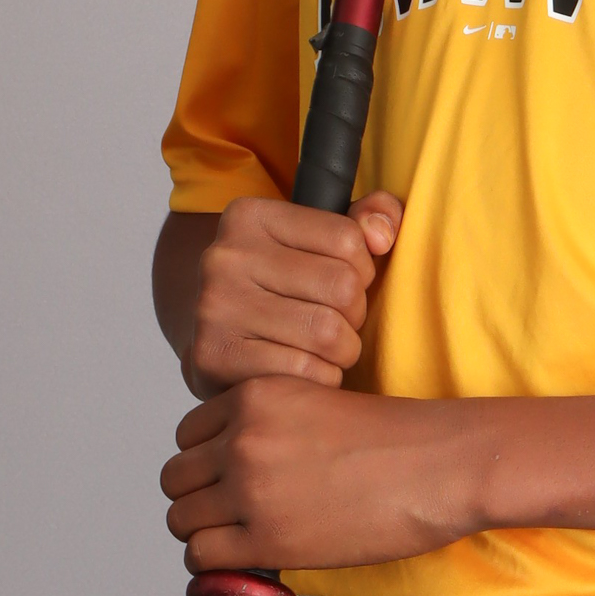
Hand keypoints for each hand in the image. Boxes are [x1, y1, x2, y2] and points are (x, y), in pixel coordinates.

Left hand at [160, 377, 488, 572]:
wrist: (441, 464)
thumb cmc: (398, 437)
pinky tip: (244, 561)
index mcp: (256, 396)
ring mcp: (251, 489)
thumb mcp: (318, 403)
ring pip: (180, 519)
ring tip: (237, 540)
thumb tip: (240, 465)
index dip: (207, 459)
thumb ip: (271, 424)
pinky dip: (215, 565)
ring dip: (202, 532)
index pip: (188, 434)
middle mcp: (244, 438)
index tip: (229, 478)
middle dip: (198, 496)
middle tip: (230, 513)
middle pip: (176, 477)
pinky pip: (202, 558)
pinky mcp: (267, 540)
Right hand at [181, 192, 401, 398]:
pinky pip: (305, 373)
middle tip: (337, 321)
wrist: (211, 343)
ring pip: (328, 333)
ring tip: (324, 349)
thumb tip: (383, 235)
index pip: (347, 238)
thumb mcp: (317, 241)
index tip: (341, 281)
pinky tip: (302, 370)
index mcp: (250, 216)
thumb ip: (367, 218)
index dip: (362, 269)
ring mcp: (215, 308)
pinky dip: (320, 379)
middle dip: (355, 313)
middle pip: (342, 286)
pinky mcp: (215, 357)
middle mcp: (225, 256)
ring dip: (342, 351)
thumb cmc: (279, 289)